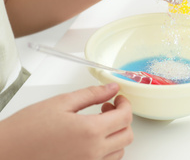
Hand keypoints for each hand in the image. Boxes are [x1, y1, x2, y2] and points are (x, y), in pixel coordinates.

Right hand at [0, 83, 132, 159]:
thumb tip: (112, 88)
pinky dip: (106, 150)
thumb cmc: (26, 130)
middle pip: (127, 135)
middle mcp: (93, 152)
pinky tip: (91, 138)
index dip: (126, 104)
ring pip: (119, 151)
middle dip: (123, 118)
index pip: (125, 117)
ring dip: (116, 135)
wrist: (5, 153)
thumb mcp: (61, 103)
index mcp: (90, 131)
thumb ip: (92, 94)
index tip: (118, 98)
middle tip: (108, 108)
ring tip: (97, 123)